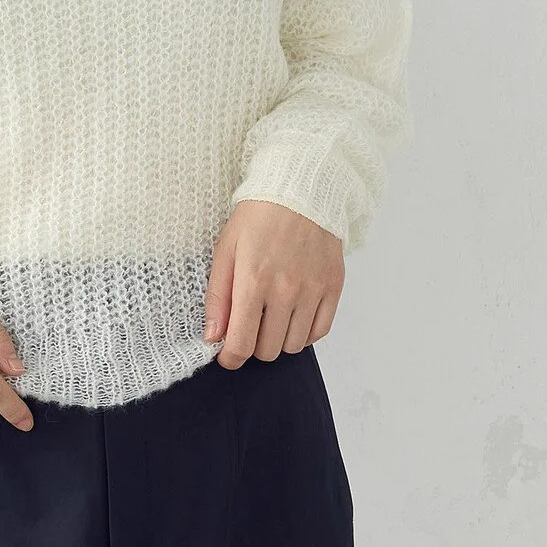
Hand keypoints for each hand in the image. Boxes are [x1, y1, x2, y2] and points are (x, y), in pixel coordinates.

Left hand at [203, 200, 344, 367]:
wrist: (299, 189)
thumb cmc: (257, 217)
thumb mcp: (225, 250)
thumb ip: (218, 297)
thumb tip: (212, 336)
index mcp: (253, 281)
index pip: (242, 343)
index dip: (231, 358)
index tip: (227, 355)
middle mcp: (286, 290)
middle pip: (268, 350)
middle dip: (252, 345)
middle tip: (248, 326)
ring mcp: (313, 290)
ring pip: (294, 345)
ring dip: (278, 340)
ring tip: (270, 317)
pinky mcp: (333, 287)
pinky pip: (319, 332)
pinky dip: (304, 333)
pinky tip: (293, 316)